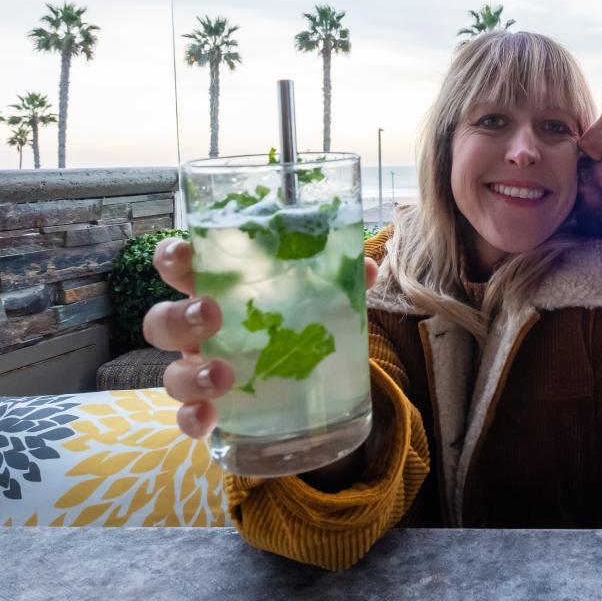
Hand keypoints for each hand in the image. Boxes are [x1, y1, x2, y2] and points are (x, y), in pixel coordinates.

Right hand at [144, 237, 378, 438]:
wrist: (310, 389)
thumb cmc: (299, 328)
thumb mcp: (321, 303)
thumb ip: (340, 284)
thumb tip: (366, 267)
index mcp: (220, 293)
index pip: (180, 268)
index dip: (172, 259)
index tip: (184, 255)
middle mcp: (200, 333)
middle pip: (162, 321)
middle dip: (179, 316)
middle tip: (211, 314)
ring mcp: (199, 373)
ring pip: (170, 373)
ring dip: (189, 373)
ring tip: (222, 375)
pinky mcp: (211, 411)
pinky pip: (186, 418)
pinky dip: (192, 419)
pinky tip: (209, 419)